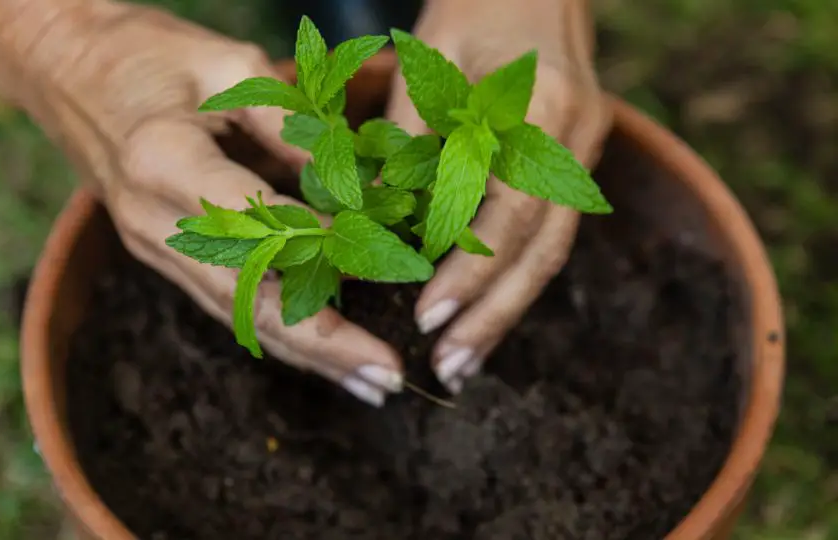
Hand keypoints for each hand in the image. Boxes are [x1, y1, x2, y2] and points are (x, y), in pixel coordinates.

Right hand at [0, 1, 402, 405]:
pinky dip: (278, 330)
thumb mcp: (230, 67)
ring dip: (308, 354)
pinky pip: (225, 302)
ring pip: (237, 315)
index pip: (258, 222)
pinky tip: (324, 354)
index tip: (386, 265)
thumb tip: (358, 193)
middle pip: (247, 299)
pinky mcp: (160, 253)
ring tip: (370, 383)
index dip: (323, 250)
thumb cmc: (149, 54)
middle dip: (324, 343)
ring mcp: (150, 243)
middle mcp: (152, 219)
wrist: (63, 66)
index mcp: (164, 160)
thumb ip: (293, 130)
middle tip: (388, 376)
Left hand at [386, 0, 611, 392]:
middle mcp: (573, 141)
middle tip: (450, 367)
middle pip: (541, 248)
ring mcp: (581, 155)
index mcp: (540, 111)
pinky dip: (513, 279)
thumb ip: (409, 142)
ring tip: (464, 360)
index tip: (427, 316)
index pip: (506, 210)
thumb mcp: (430, 64)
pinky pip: (545, 234)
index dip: (470, 270)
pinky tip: (485, 314)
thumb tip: (371, 225)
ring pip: (549, 251)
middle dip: (493, 313)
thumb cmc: (473, 11)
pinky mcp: (571, 166)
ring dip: (506, 310)